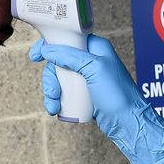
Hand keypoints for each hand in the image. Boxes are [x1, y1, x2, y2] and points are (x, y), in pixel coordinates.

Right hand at [29, 34, 163, 163]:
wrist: (128, 124)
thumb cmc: (118, 95)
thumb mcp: (94, 69)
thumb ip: (70, 56)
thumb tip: (48, 50)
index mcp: (96, 48)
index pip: (67, 39)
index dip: (49, 46)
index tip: (35, 56)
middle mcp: (90, 60)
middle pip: (58, 61)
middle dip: (51, 78)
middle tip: (52, 91)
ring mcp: (86, 78)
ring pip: (58, 79)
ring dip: (52, 92)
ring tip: (54, 105)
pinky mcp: (84, 94)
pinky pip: (64, 93)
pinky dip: (56, 100)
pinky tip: (56, 109)